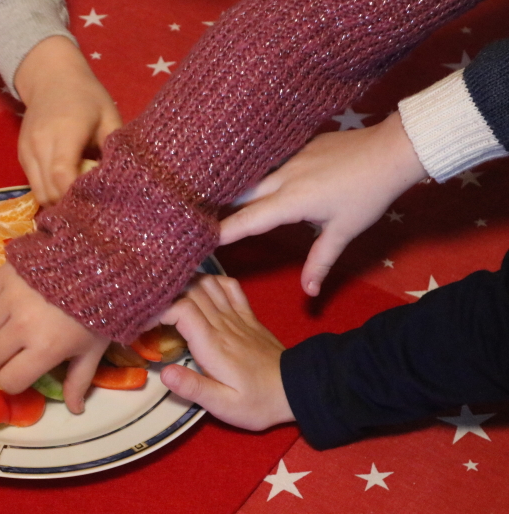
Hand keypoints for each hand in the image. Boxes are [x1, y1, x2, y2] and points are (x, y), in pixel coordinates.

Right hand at [0, 263, 110, 413]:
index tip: (23, 372)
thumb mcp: (93, 349)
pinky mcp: (6, 274)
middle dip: (1, 358)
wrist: (100, 263)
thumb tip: (74, 410)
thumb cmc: (101, 310)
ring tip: (13, 321)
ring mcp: (11, 298)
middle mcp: (22, 326)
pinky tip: (14, 298)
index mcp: (44, 349)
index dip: (14, 380)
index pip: (9, 380)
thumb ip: (79, 380)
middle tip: (16, 349)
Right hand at [14, 36, 121, 205]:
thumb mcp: (109, 115)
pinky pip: (33, 184)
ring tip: (78, 197)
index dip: (76, 196)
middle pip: (49, 191)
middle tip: (90, 203)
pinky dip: (48, 191)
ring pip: (39, 192)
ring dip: (58, 200)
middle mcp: (40, 144)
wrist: (50, 77)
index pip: (62, 176)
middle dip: (69, 204)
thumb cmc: (86, 96)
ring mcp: (27, 151)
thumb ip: (114, 146)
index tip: (95, 202)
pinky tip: (65, 186)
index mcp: (65, 133)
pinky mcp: (21, 156)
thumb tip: (120, 178)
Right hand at [159, 274, 293, 430]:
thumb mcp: (224, 406)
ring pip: (207, 283)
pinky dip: (212, 279)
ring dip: (185, 283)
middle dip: (165, 292)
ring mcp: (237, 317)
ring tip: (167, 294)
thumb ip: (194, 388)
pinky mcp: (247, 316)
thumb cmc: (257, 402)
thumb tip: (163, 372)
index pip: (180, 309)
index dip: (157, 309)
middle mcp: (223, 324)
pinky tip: (200, 287)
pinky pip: (229, 286)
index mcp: (212, 344)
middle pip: (190, 290)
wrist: (297, 390)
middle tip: (147, 302)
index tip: (141, 319)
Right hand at [220, 112, 428, 295]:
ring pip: (253, 176)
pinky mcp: (298, 146)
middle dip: (219, 208)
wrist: (391, 150)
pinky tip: (250, 177)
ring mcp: (289, 158)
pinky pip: (268, 163)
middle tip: (197, 219)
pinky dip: (255, 175)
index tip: (200, 240)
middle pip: (241, 195)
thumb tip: (308, 292)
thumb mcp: (344, 231)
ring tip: (215, 199)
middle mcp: (282, 177)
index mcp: (291, 201)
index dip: (222, 231)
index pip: (248, 220)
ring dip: (235, 190)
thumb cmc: (367, 195)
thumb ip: (321, 261)